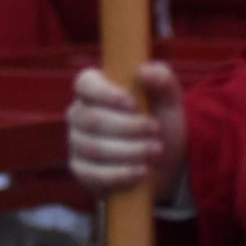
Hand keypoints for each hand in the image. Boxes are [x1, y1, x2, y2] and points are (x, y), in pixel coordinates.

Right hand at [67, 63, 187, 201]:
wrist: (165, 161)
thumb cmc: (160, 120)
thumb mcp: (169, 98)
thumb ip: (162, 78)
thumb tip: (143, 71)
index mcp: (94, 88)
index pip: (85, 84)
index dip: (106, 94)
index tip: (132, 104)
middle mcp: (79, 113)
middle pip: (91, 119)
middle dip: (127, 127)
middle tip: (155, 130)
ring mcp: (77, 142)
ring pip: (93, 147)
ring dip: (128, 151)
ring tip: (155, 150)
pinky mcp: (81, 170)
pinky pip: (92, 173)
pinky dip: (120, 173)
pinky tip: (141, 171)